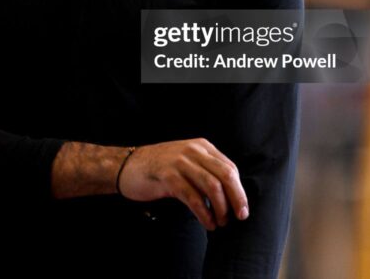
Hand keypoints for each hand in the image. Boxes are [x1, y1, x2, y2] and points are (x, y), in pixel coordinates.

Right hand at [117, 138, 247, 230]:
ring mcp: (179, 162)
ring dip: (221, 209)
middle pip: (225, 175)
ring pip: (212, 186)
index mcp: (201, 146)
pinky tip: (207, 222)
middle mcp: (192, 151)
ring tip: (220, 222)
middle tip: (239, 217)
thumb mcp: (186, 162)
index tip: (242, 209)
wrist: (126, 165)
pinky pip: (193, 197)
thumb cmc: (159, 168)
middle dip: (237, 198)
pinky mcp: (167, 176)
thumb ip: (205, 170)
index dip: (239, 190)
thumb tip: (231, 195)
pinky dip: (204, 213)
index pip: (229, 168)